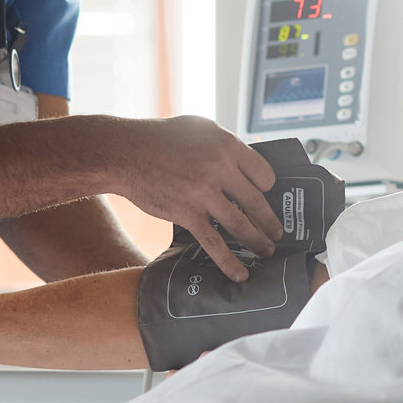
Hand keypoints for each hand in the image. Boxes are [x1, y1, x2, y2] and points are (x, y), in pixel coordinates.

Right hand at [103, 116, 281, 280]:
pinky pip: (214, 243)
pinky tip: (240, 273)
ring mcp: (203, 192)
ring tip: (266, 251)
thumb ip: (225, 146)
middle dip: (270, 222)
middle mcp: (219, 167)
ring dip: (257, 241)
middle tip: (277, 233)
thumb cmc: (161, 139)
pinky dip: (230, 261)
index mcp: (226, 144)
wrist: (125, 153)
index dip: (268, 188)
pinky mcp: (186, 213)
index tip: (267, 197)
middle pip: (256, 202)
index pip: (263, 174)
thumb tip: (247, 167)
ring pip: (240, 224)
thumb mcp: (200, 128)